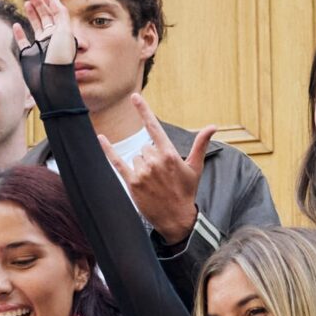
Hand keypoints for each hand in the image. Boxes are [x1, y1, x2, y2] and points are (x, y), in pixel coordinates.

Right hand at [17, 0, 76, 66]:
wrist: (51, 81)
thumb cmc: (60, 58)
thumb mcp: (65, 31)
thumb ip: (60, 14)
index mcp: (61, 32)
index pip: (55, 11)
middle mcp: (51, 38)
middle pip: (44, 15)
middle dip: (38, 2)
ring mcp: (40, 46)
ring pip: (35, 25)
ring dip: (31, 13)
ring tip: (26, 2)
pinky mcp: (29, 55)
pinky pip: (23, 42)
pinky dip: (19, 33)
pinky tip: (17, 25)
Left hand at [107, 94, 210, 244]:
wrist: (177, 219)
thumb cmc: (187, 192)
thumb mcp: (196, 167)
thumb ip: (201, 144)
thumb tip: (213, 126)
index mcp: (170, 154)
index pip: (154, 127)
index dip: (144, 110)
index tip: (134, 97)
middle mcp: (155, 161)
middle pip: (145, 147)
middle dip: (151, 158)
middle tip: (161, 176)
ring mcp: (143, 172)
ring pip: (136, 157)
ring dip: (142, 166)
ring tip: (153, 182)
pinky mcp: (133, 183)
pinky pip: (117, 162)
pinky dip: (109, 150)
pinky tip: (102, 138)